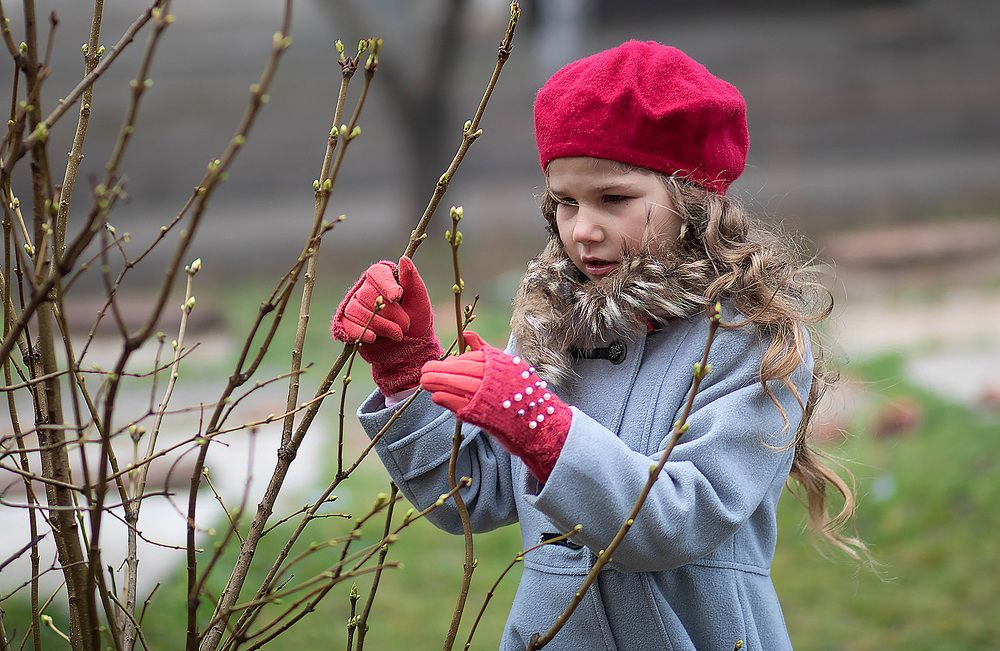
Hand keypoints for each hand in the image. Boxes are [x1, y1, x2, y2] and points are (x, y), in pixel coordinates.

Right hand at [331, 256, 442, 393]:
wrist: (410, 347)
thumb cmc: (416, 319)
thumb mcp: (419, 300)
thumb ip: (412, 280)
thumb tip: (403, 259)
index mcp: (383, 277)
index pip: (377, 273)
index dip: (386, 285)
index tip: (397, 296)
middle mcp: (365, 288)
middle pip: (367, 294)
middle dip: (389, 312)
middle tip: (405, 326)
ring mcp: (355, 305)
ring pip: (356, 309)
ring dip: (379, 324)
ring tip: (397, 334)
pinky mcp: (348, 323)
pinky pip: (347, 323)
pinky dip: (359, 331)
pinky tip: (372, 338)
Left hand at [421, 332, 571, 481]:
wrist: (542, 425)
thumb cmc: (524, 395)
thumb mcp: (509, 366)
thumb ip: (485, 350)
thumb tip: (466, 335)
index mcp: (500, 365)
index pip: (469, 359)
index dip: (453, 361)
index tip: (443, 363)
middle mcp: (493, 378)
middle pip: (459, 370)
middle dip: (439, 370)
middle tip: (425, 371)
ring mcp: (487, 396)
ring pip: (455, 385)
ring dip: (437, 383)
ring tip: (425, 382)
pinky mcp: (482, 414)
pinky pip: (457, 403)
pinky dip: (445, 399)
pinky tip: (435, 396)